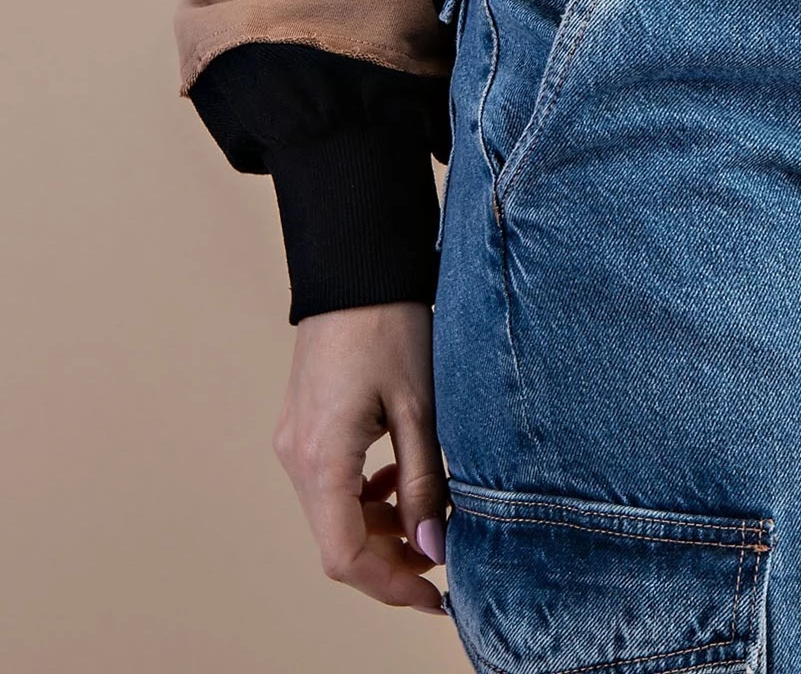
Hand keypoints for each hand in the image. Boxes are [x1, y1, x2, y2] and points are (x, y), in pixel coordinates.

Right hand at [273, 300, 447, 614]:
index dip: (391, 587)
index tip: (437, 597)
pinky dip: (366, 495)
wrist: (358, 265)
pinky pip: (331, 483)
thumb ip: (423, 482)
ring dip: (380, 527)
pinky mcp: (304, 425)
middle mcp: (296, 456)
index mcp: (321, 458)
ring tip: (429, 515)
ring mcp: (295, 440)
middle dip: (391, 560)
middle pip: (337, 541)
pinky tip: (399, 476)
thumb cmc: (391, 324)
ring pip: (334, 515)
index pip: (345, 557)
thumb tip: (432, 547)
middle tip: (444, 559)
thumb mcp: (420, 407)